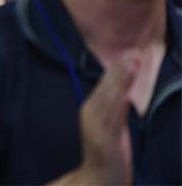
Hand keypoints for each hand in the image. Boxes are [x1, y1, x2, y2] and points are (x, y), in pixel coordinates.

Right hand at [74, 52, 138, 184]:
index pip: (106, 85)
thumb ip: (115, 106)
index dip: (119, 69)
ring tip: (132, 65)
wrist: (98, 181)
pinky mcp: (104, 142)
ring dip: (121, 82)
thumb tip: (126, 87)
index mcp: (91, 109)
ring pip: (110, 100)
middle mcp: (90, 115)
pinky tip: (125, 94)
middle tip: (134, 52)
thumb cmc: (107, 154)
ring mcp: (96, 128)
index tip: (132, 53)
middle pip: (107, 89)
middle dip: (120, 70)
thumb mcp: (111, 125)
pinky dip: (118, 105)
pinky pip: (112, 120)